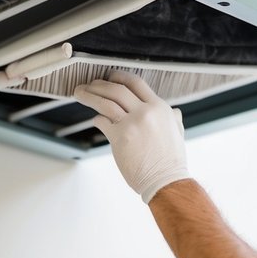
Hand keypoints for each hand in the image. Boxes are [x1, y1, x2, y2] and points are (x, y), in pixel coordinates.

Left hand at [73, 71, 189, 202]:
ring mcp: (132, 123)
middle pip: (117, 89)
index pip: (136, 83)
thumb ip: (173, 119)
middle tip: (88, 85)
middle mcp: (146, 112)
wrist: (166, 180)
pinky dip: (97, 119)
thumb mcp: (177, 133)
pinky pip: (102, 121)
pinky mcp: (120, 137)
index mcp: (160, 108)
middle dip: (99, 84)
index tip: (109, 76)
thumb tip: (175, 112)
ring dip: (89, 95)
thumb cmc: (170, 161)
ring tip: (79, 93)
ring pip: (105, 101)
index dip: (119, 76)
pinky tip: (95, 120)